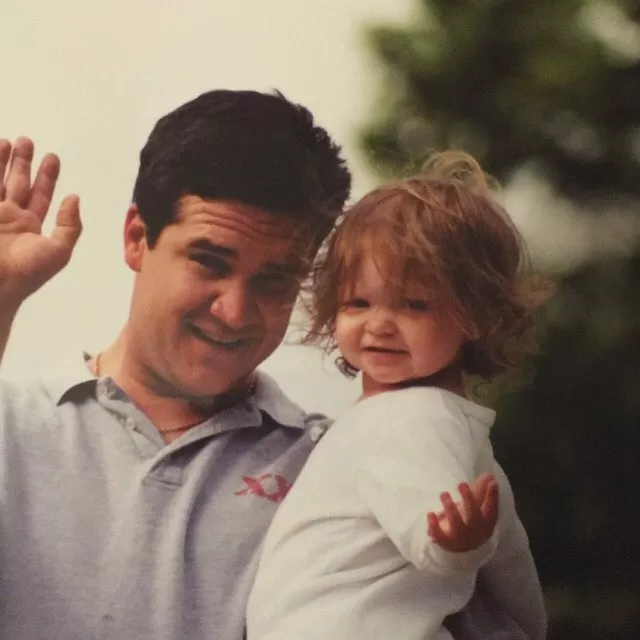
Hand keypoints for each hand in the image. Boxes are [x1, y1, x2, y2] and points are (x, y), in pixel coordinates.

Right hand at [0, 137, 81, 307]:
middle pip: (17, 183)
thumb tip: (74, 198)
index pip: (40, 196)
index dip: (47, 177)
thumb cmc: (26, 271)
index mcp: (30, 227)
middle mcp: (9, 217)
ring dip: (2, 161)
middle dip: (23, 163)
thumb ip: (70, 225)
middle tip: (28, 141)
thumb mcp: (58, 251)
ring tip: (9, 140)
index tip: (53, 157)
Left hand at [427, 472, 498, 552]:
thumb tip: (489, 475)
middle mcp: (475, 531)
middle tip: (461, 483)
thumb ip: (482, 491)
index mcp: (486, 522)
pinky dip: (434, 525)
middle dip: (468, 499)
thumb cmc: (472, 521)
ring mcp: (460, 538)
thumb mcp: (479, 508)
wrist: (463, 547)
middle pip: (474, 516)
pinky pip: (440, 536)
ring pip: (457, 525)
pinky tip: (430, 513)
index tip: (493, 482)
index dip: (493, 496)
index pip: (492, 509)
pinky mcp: (446, 542)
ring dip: (450, 509)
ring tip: (444, 493)